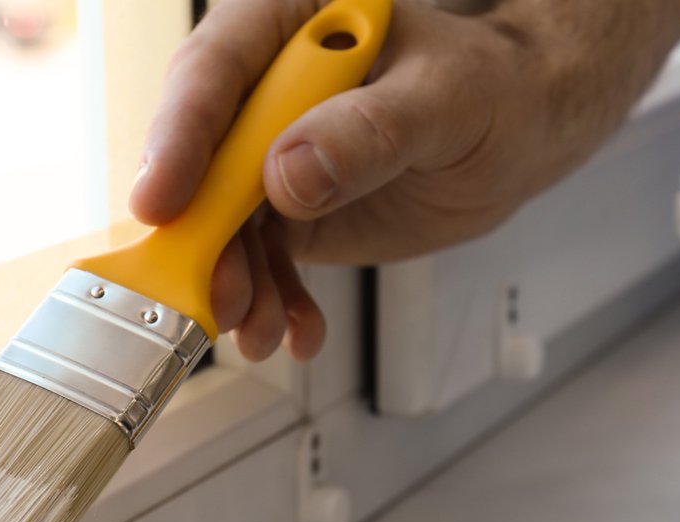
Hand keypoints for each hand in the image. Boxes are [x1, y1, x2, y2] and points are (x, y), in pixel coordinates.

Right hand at [131, 0, 679, 360]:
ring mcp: (270, 153)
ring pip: (224, 223)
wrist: (517, 130)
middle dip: (203, 236)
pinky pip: (264, 260)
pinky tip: (293, 332)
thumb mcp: (443, 100)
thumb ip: (370, 132)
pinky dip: (274, 302)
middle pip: (200, 159)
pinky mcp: (290, 209)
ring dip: (237, 284)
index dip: (181, 136)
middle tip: (216, 294)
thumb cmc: (488, 88)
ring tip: (260, 330)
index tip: (163, 201)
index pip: (215, 70)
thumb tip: (289, 174)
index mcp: (287, 25)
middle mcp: (263, 90)